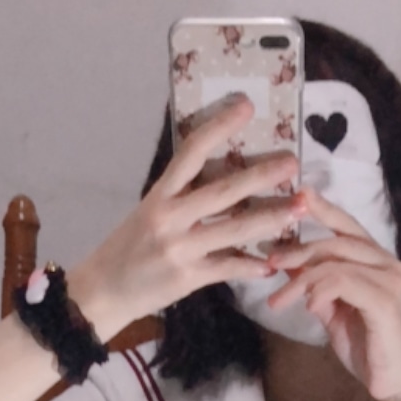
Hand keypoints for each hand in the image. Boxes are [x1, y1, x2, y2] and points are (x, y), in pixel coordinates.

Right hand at [69, 99, 304, 340]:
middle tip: (292, 162)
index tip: (245, 107)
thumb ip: (180, 198)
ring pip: (234, 230)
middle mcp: (169, 218)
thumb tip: (216, 177)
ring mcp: (180, 250)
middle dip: (261, 176)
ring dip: (270, 219)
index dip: (219, 127)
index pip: (190, 153)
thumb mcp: (148, 213)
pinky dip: (251, 266)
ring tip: (299, 208)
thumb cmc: (126, 249)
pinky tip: (272, 263)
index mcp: (159, 195)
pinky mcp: (187, 279)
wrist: (101, 293)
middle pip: (223, 192)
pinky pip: (227, 269)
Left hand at [266, 186, 400, 400]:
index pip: (349, 228)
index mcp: (380, 263)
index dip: (323, 209)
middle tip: (271, 264)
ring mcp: (392, 279)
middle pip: (337, 242)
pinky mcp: (387, 300)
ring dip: (301, 279)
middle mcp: (391, 264)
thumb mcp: (336, 314)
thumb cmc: (368, 352)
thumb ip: (320, 289)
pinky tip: (309, 307)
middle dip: (299, 250)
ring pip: (336, 262)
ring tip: (279, 298)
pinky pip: (344, 282)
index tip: (297, 196)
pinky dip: (320, 291)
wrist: (394, 386)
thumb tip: (296, 271)